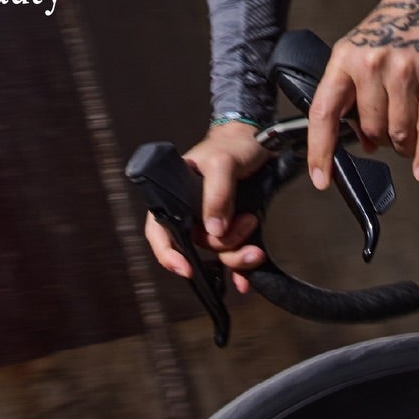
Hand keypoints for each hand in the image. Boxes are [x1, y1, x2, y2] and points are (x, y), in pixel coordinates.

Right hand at [143, 120, 269, 296]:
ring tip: (256, 245)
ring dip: (237, 256)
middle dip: (222, 246)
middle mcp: (192, 212)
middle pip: (197, 246)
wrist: (258, 141)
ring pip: (217, 253)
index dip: (166, 252)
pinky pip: (231, 256)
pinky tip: (246, 277)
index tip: (184, 267)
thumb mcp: (223, 163)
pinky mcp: (232, 227)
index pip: (159, 230)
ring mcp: (212, 221)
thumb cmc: (232, 145)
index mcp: (177, 195)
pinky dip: (239, 269)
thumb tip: (214, 229)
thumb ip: (217, 194)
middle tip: (245, 225)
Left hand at [308, 0, 418, 188]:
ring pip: (400, 132)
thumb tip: (362, 141)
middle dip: (379, 141)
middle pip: (370, 129)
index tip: (322, 177)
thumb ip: (353, 96)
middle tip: (388, 136)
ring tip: (408, 139)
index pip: (324, 113)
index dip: (320, 150)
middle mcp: (371, 64)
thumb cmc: (389, 28)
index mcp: (344, 60)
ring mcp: (404, 70)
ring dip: (404, 146)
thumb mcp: (357, 53)